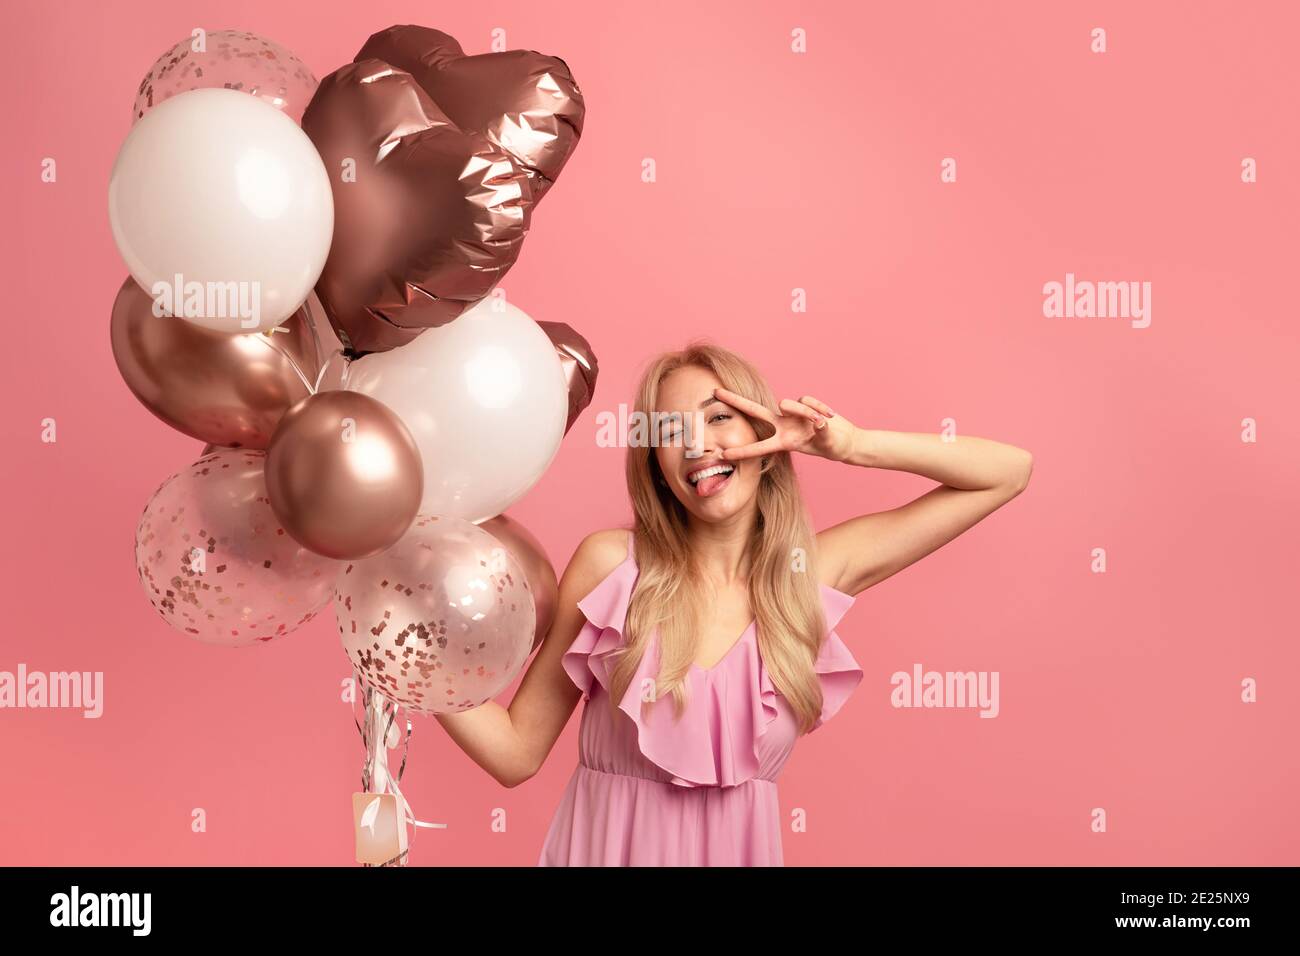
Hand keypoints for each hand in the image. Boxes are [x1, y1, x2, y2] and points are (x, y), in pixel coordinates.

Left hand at [713, 387, 854, 462]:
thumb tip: (812, 416)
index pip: (758, 445)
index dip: (742, 451)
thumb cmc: (830, 446)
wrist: (846, 442)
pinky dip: (820, 409)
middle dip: (736, 401)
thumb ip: (815, 431)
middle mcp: (784, 426)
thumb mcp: (822, 444)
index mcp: (783, 441)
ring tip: (821, 422)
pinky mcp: (806, 406)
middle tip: (716, 392)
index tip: (723, 455)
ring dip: (806, 412)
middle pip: (755, 411)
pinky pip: (808, 402)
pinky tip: (829, 416)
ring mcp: (794, 415)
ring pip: (790, 404)